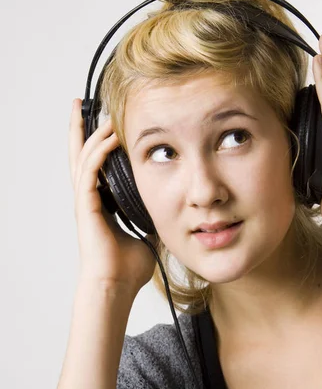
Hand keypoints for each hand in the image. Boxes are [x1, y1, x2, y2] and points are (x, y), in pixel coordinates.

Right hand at [69, 98, 156, 292]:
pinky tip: (108, 138)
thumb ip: (155, 213)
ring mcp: (86, 200)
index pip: (95, 163)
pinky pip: (90, 171)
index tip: (103, 123)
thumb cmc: (128, 265)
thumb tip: (175, 204)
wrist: (117, 285)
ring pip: (83, 156)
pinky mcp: (87, 206)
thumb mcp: (148, 230)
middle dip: (80, 128)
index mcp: (101, 202)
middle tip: (81, 104)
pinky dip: (99, 152)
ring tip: (100, 113)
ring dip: (92, 133)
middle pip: (79, 153)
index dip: (96, 142)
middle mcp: (90, 197)